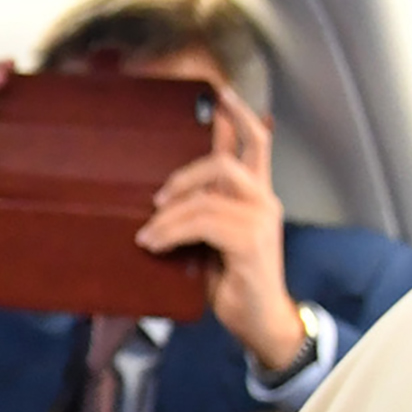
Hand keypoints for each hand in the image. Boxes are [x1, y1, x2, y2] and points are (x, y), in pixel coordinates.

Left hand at [136, 91, 301, 374]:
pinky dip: (172, 232)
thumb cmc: (232, 280)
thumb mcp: (211, 238)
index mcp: (257, 194)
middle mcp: (264, 200)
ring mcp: (260, 220)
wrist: (257, 321)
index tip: (220, 90)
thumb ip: (201, 208)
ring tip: (147, 236)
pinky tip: (154, 245)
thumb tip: (164, 192)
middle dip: (184, 175)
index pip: (256, 141)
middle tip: (156, 199)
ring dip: (168, 216)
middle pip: (226, 160)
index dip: (240, 113)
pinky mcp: (250, 242)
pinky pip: (204, 222)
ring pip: (207, 196)